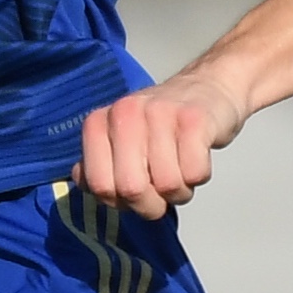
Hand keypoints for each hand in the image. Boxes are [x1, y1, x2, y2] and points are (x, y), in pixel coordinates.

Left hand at [79, 71, 248, 218]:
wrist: (208, 88)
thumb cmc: (161, 124)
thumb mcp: (119, 140)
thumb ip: (98, 164)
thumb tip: (84, 182)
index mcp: (99, 122)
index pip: (98, 185)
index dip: (119, 202)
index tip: (132, 195)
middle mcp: (125, 113)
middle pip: (131, 188)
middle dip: (151, 204)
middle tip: (161, 194)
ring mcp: (160, 113)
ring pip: (167, 185)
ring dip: (179, 191)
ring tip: (180, 172)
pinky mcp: (195, 119)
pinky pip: (195, 173)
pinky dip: (199, 177)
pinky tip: (195, 159)